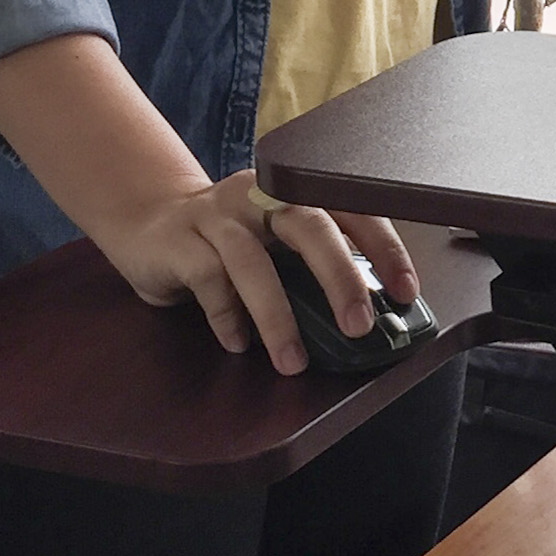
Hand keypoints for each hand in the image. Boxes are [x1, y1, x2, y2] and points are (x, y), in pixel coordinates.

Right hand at [107, 173, 421, 377]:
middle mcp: (260, 195)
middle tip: (359, 326)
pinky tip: (239, 344)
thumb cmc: (229, 242)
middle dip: (340, 277)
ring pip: (253, 261)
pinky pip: (208, 279)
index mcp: (295, 193)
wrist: (149, 222)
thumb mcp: (275, 246)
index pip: (351, 208)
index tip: (406, 290)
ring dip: (277, 317)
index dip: (384, 247)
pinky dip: (227, 317)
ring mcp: (216, 215)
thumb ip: (312, 268)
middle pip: (309, 226)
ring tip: (293, 362)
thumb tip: (367, 319)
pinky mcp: (179, 240)